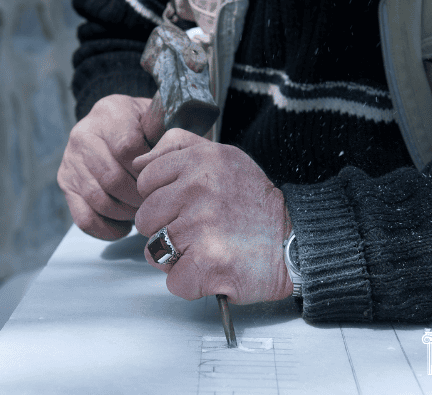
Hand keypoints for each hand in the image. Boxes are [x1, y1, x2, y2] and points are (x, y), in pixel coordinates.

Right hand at [58, 95, 161, 239]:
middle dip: (139, 197)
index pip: (127, 149)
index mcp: (110, 113)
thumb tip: (166, 154)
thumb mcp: (158, 120)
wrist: (116, 124)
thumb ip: (165, 134)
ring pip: (99, 200)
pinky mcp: (65, 184)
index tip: (162, 178)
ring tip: (143, 211)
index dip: (148, 170)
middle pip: (112, 179)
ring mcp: (71, 160)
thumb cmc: (144, 127)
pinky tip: (124, 226)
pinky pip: (83, 218)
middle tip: (156, 202)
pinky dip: (106, 229)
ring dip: (126, 213)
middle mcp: (84, 135)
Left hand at [132, 129, 293, 303]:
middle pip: (145, 218)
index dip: (164, 199)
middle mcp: (199, 190)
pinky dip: (191, 283)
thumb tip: (138, 161)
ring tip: (207, 249)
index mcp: (201, 161)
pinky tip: (213, 269)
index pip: (146, 182)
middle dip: (167, 229)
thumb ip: (177, 147)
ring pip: (155, 251)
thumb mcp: (223, 157)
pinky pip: (173, 281)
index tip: (188, 205)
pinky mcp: (206, 263)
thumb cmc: (256, 205)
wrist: (294, 241)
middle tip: (201, 230)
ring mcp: (201, 227)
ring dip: (177, 258)